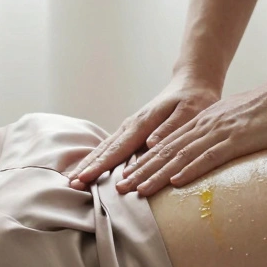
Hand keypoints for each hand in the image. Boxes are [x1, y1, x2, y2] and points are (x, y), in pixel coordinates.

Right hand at [67, 71, 221, 191]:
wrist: (191, 83)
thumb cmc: (194, 99)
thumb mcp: (190, 111)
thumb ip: (171, 128)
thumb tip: (150, 144)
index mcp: (143, 123)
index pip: (118, 149)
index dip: (101, 165)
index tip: (85, 178)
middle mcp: (131, 125)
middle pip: (105, 149)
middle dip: (88, 166)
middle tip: (71, 184)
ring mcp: (130, 127)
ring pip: (105, 147)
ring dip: (89, 163)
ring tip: (74, 178)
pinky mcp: (132, 131)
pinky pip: (112, 147)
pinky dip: (99, 158)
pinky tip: (91, 168)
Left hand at [72, 77, 266, 196]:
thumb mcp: (235, 125)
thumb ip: (218, 139)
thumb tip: (207, 156)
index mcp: (203, 124)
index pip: (167, 146)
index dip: (144, 163)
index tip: (126, 178)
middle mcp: (204, 127)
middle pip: (165, 152)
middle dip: (140, 171)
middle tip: (119, 188)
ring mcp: (219, 132)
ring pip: (180, 156)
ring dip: (156, 174)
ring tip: (137, 190)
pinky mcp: (237, 139)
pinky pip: (209, 156)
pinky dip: (190, 170)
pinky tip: (176, 182)